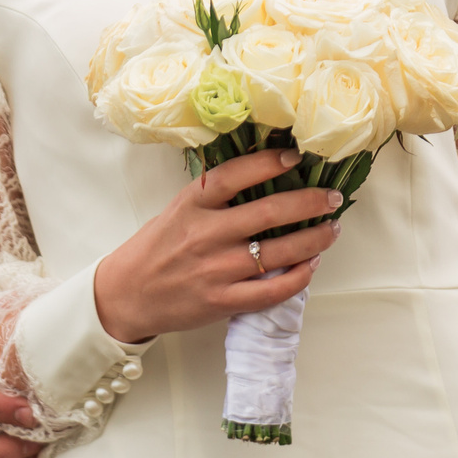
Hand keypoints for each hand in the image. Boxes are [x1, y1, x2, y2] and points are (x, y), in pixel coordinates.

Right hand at [92, 149, 345, 344]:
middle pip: (268, 213)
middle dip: (309, 202)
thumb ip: (215, 195)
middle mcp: (205, 234)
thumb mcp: (179, 208)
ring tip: (332, 229)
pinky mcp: (221, 302)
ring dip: (313, 240)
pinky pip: (271, 291)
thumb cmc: (156, 247)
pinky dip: (298, 278)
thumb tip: (266, 172)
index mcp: (192, 204)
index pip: (234, 175)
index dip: (268, 162)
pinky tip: (311, 266)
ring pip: (278, 253)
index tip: (296, 156)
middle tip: (332, 197)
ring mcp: (215, 270)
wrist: (126, 295)